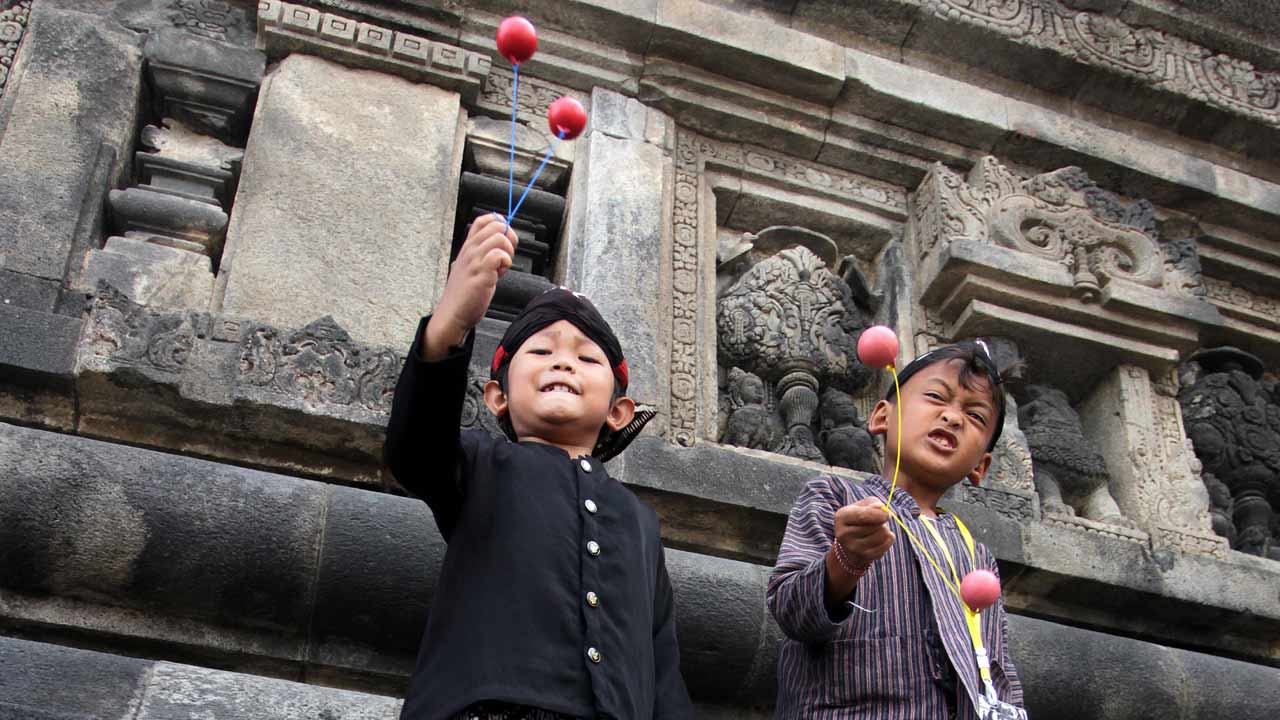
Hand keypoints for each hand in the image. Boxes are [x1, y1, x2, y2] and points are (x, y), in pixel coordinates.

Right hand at [425, 214, 517, 357]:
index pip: (484, 220)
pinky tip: (500, 274)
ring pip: (499, 238)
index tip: (505, 240)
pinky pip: (498, 255)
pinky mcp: (481, 273)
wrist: (452, 314)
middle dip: (509, 238)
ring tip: (502, 267)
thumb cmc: (464, 294)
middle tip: (506, 256)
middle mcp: (470, 250)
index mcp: (468, 246)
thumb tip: (503, 244)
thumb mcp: (471, 267)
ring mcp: (474, 260)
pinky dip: (505, 262)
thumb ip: (484, 254)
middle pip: (496, 225)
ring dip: (508, 252)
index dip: (500, 224)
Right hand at [833, 497, 893, 567]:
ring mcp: (853, 547)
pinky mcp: (864, 556)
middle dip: (881, 521)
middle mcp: (843, 534)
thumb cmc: (860, 517)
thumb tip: (882, 509)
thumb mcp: (863, 505)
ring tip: (878, 529)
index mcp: (841, 517)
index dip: (878, 514)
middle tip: (877, 521)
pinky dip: (888, 539)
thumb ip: (873, 503)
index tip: (887, 513)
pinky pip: (885, 546)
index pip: (862, 516)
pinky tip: (882, 538)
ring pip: (881, 536)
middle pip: (874, 526)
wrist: (852, 540)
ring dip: (885, 530)